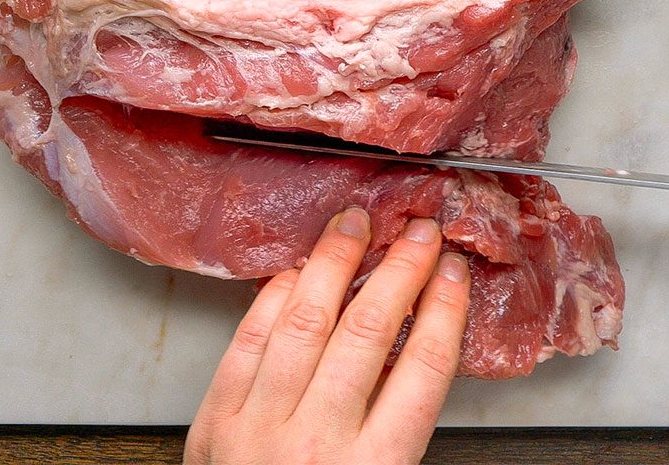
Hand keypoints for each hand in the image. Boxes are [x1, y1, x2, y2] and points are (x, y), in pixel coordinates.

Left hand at [185, 208, 470, 464]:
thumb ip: (398, 428)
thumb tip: (419, 342)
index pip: (421, 371)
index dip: (443, 310)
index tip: (453, 273)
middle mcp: (318, 443)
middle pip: (367, 333)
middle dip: (398, 272)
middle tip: (418, 231)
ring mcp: (259, 428)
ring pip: (303, 323)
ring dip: (333, 265)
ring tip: (354, 226)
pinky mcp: (214, 422)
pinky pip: (247, 343)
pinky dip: (272, 301)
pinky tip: (298, 271)